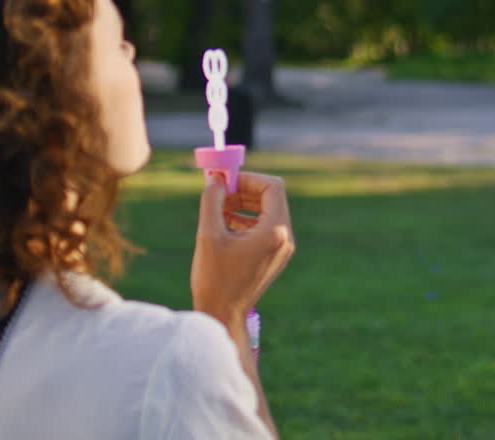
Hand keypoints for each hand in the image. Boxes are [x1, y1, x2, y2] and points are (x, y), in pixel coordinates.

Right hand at [190, 171, 294, 328]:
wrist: (223, 316)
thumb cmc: (214, 278)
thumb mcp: (208, 234)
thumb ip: (212, 200)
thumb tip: (216, 179)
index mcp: (276, 232)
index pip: (272, 187)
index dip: (248, 179)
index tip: (225, 183)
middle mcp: (285, 239)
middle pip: (271, 198)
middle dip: (243, 192)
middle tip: (218, 193)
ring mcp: (282, 249)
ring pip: (267, 212)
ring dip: (243, 205)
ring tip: (217, 210)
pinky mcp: (274, 257)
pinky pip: (264, 228)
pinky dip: (246, 221)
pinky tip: (223, 224)